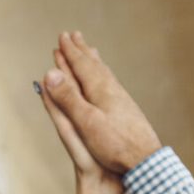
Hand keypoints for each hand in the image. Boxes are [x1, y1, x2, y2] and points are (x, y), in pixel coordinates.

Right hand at [42, 31, 160, 175]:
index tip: (61, 38)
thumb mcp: (86, 122)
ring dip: (93, 60)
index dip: (70, 52)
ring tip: (89, 50)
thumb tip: (49, 74)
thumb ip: (68, 98)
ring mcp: (120, 98)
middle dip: (81, 50)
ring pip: (104, 72)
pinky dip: (104, 75)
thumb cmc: (115, 144)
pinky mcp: (126, 109)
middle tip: (74, 35)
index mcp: (99, 89)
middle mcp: (111, 89)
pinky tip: (106, 81)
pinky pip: (111, 83)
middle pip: (93, 64)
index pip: (81, 65)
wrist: (144, 159)